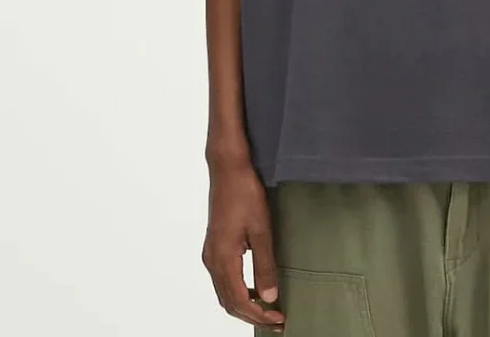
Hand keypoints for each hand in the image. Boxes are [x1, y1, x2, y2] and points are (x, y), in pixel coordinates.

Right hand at [201, 160, 285, 330]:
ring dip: (244, 305)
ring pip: (224, 292)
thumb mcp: (261, 229)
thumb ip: (264, 265)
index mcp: (222, 258)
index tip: (278, 320)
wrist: (228, 169)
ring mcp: (211, 253)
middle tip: (276, 320)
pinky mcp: (214, 246)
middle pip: (229, 302)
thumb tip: (269, 297)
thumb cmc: (245, 193)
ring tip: (268, 308)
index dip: (259, 315)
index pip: (239, 300)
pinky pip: (223, 280)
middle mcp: (212, 260)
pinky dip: (237, 291)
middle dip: (252, 315)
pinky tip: (254, 288)